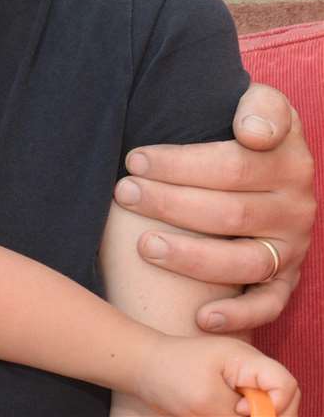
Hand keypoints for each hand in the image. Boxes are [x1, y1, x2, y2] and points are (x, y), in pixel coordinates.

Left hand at [116, 83, 316, 331]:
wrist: (268, 160)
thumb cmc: (243, 127)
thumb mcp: (259, 103)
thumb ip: (261, 107)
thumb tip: (253, 133)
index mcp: (288, 160)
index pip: (233, 165)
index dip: (180, 164)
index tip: (135, 159)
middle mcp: (296, 206)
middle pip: (229, 213)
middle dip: (169, 204)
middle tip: (123, 193)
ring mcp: (293, 246)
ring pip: (244, 261)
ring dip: (192, 258)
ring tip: (144, 245)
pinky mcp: (288, 279)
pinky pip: (269, 304)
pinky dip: (238, 315)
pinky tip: (200, 317)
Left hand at [135, 334, 297, 416]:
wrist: (140, 368)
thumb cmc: (167, 374)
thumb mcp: (204, 400)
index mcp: (247, 361)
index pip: (287, 384)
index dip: (276, 405)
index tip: (240, 411)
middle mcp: (251, 373)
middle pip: (283, 404)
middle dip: (265, 416)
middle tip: (233, 415)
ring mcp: (243, 387)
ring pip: (265, 413)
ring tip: (214, 412)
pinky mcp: (232, 401)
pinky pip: (246, 414)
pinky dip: (232, 416)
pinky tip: (210, 413)